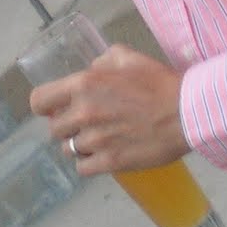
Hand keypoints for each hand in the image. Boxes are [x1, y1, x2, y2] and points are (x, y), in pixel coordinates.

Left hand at [29, 44, 189, 173]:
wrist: (187, 112)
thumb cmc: (159, 82)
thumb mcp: (129, 57)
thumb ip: (103, 61)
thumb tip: (91, 71)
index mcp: (84, 84)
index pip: (39, 101)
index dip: (45, 106)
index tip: (56, 108)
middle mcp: (84, 113)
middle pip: (54, 129)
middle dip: (67, 126)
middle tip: (86, 123)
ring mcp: (95, 141)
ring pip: (68, 150)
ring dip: (80, 145)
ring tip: (99, 139)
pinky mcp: (108, 163)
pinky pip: (83, 168)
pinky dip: (90, 163)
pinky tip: (104, 154)